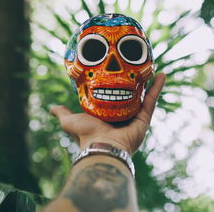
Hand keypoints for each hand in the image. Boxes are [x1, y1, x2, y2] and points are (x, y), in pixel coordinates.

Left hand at [50, 73, 165, 154]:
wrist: (101, 145)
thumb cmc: (86, 134)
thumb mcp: (70, 121)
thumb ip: (62, 114)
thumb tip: (51, 108)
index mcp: (107, 117)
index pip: (113, 99)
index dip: (115, 87)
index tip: (116, 74)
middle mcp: (122, 117)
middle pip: (130, 96)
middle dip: (133, 83)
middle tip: (135, 68)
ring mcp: (135, 118)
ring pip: (143, 96)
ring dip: (148, 82)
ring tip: (151, 67)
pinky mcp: (144, 119)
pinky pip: (152, 100)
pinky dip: (157, 87)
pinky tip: (161, 74)